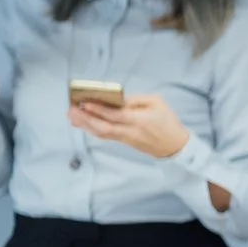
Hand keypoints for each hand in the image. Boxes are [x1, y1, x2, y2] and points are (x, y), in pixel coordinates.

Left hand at [68, 91, 189, 159]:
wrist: (176, 146)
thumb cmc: (168, 121)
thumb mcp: (158, 103)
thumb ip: (136, 100)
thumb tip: (117, 100)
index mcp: (140, 120)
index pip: (115, 115)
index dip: (99, 109)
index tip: (84, 102)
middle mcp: (130, 131)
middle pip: (104, 127)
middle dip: (86, 118)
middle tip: (71, 109)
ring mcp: (126, 139)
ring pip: (102, 133)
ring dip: (85, 125)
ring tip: (72, 115)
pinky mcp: (124, 142)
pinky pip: (105, 136)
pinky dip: (92, 129)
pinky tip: (83, 123)